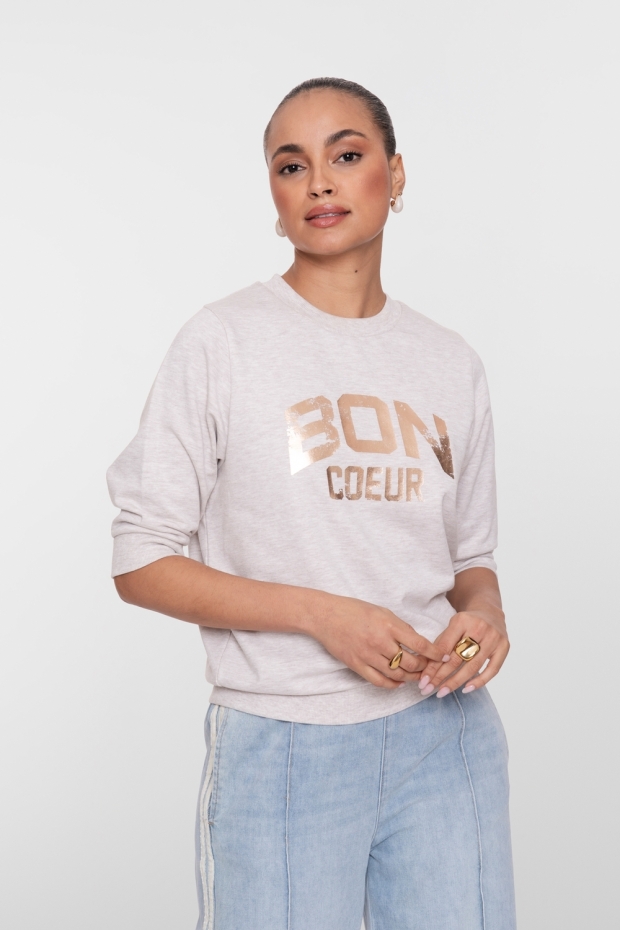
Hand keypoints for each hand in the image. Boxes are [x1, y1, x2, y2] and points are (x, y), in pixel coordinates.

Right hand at [308, 593, 448, 689]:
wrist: (325, 616)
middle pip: (410, 663)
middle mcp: (379, 641)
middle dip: (424, 668)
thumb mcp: (381, 611)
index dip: (435, 653)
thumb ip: (400, 627)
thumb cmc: (354, 610)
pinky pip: (379, 681)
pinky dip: (393, 685)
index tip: (444, 656)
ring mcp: (367, 655)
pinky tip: (399, 682)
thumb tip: (417, 642)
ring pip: (397, 675)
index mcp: (388, 625)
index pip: (419, 644)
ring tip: (417, 676)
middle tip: (430, 668)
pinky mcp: (357, 665)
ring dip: (411, 678)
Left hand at [417, 609, 509, 697]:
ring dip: (456, 682)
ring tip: (443, 692)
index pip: (444, 648)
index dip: (433, 665)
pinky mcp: (504, 647)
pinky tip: (466, 689)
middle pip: (458, 658)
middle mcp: (479, 628)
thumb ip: (441, 644)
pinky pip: (492, 670)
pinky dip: (479, 682)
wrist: (490, 613)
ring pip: (473, 666)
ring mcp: (494, 638)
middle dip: (441, 676)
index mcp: (462, 620)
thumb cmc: (467, 623)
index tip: (423, 680)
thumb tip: (427, 668)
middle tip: (428, 689)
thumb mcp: (451, 626)